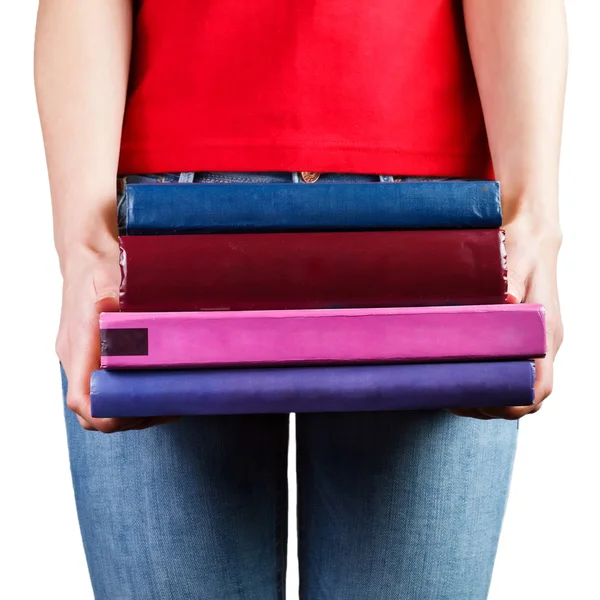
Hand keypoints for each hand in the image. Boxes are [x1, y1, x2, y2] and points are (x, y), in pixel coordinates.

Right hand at [57, 241, 178, 431]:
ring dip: (129, 409)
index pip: (82, 399)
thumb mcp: (113, 280)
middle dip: (127, 417)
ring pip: (99, 402)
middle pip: (92, 411)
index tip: (142, 411)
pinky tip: (153, 387)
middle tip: (165, 407)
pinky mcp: (91, 355)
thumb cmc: (100, 268)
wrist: (86, 256)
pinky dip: (126, 395)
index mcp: (79, 345)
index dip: (109, 414)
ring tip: (165, 401)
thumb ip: (121, 302)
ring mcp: (82, 358)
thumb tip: (137, 318)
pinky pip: (103, 386)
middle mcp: (77, 357)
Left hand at [451, 219, 562, 419]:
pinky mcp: (519, 339)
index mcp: (547, 333)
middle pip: (523, 394)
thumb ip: (512, 279)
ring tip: (450, 390)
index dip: (513, 404)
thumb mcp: (516, 260)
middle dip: (490, 404)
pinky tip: (460, 373)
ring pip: (514, 385)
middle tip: (452, 397)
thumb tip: (505, 299)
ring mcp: (532, 343)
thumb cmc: (522, 248)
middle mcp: (543, 344)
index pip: (539, 386)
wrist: (530, 237)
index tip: (481, 404)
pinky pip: (508, 370)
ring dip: (486, 395)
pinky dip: (487, 380)